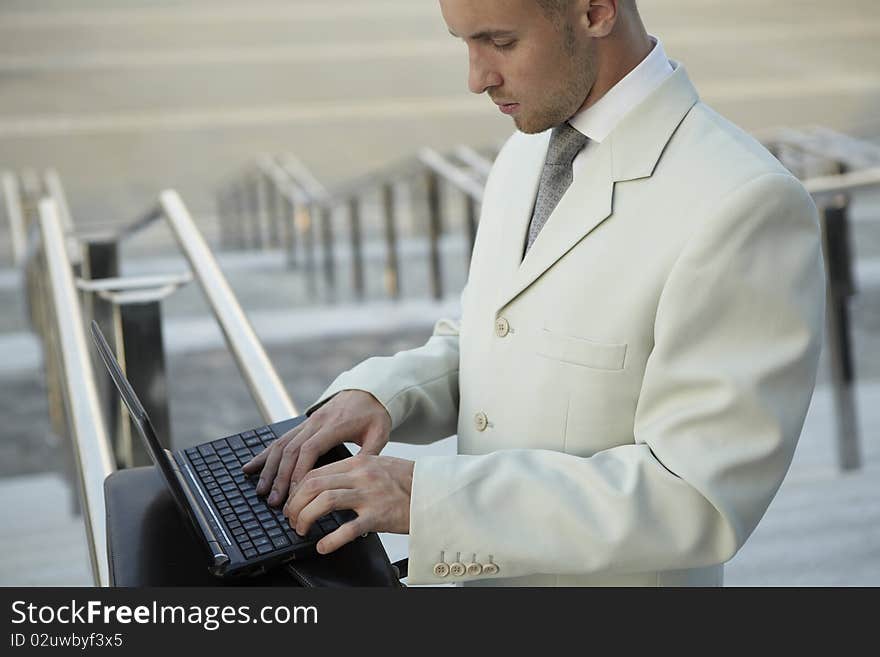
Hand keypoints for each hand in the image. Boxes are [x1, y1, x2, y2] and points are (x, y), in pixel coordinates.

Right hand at [242, 390, 391, 505]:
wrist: (369, 390)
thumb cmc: (375, 414)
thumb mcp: (380, 433)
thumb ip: (369, 454)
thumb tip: (357, 477)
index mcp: (334, 426)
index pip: (310, 449)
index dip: (299, 471)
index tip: (294, 493)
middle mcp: (316, 423)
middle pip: (291, 450)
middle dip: (280, 477)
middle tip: (275, 502)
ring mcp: (307, 423)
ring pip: (281, 445)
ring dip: (269, 469)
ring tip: (261, 491)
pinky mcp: (302, 424)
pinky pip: (279, 439)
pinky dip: (264, 454)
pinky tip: (250, 467)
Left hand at [283, 454, 413, 553]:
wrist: (436, 491)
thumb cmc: (409, 481)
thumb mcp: (380, 465)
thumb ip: (356, 469)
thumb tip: (330, 482)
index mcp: (359, 462)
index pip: (317, 471)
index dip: (298, 489)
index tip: (293, 502)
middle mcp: (362, 475)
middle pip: (314, 485)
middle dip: (295, 503)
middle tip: (291, 518)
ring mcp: (370, 495)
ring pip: (325, 501)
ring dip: (306, 517)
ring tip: (302, 529)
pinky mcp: (379, 515)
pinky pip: (348, 528)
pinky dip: (331, 539)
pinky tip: (323, 546)